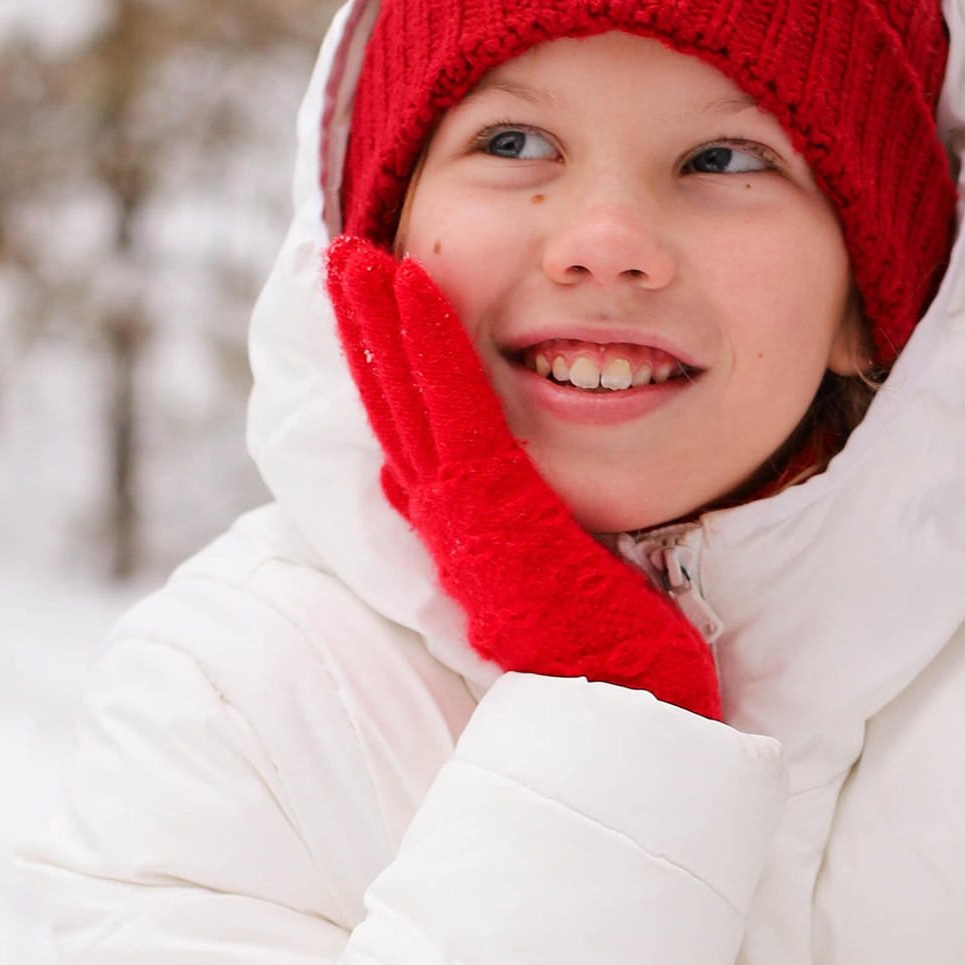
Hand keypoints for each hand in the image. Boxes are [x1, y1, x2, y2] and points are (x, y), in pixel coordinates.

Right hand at [327, 237, 719, 714]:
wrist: (626, 711)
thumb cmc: (602, 655)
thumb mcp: (536, 578)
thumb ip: (486, 530)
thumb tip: (414, 487)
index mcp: (461, 535)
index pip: (407, 436)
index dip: (380, 373)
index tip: (362, 317)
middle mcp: (448, 524)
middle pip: (391, 407)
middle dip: (360, 332)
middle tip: (338, 261)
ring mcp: (466, 517)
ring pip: (409, 398)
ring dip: (378, 321)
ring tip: (355, 253)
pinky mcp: (498, 509)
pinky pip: (460, 407)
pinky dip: (433, 343)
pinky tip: (418, 285)